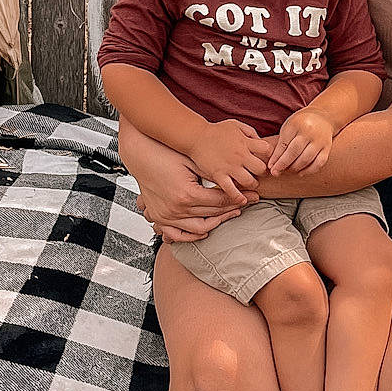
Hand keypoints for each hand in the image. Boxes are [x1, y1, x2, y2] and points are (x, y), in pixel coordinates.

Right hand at [120, 124, 250, 230]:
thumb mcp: (192, 162)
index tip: (251, 196)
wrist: (140, 155)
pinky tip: (206, 229)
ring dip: (217, 223)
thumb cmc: (166, 154)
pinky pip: (177, 234)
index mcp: (187, 195)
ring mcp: (166, 216)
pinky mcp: (159, 217)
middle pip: (213, 214)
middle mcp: (177, 209)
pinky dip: (192, 236)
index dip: (238, 199)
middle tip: (248, 203)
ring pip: (199, 228)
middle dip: (233, 209)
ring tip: (230, 214)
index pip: (220, 201)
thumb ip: (213, 174)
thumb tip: (237, 181)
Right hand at [188, 118, 272, 199]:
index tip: (264, 157)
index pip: (267, 150)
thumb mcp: (236, 125)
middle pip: (261, 169)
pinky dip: (238, 197)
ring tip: (250, 182)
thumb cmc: (216, 131)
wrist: (196, 136)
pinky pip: (231, 190)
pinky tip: (241, 199)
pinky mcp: (218, 175)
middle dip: (262, 172)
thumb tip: (261, 142)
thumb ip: (250, 133)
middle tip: (258, 173)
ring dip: (252, 184)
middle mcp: (239, 156)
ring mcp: (229, 167)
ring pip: (249, 182)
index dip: (268, 154)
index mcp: (245, 143)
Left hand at [269, 106, 334, 174]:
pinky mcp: (327, 147)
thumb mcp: (288, 127)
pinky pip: (319, 163)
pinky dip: (309, 170)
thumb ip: (281, 143)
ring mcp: (320, 139)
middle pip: (294, 151)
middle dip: (283, 164)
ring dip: (294, 168)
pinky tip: (300, 173)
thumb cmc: (300, 125)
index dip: (276, 157)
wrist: (322, 117)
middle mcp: (309, 131)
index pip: (284, 143)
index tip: (270, 166)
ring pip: (306, 159)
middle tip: (275, 173)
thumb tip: (272, 164)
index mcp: (296, 124)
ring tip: (286, 171)